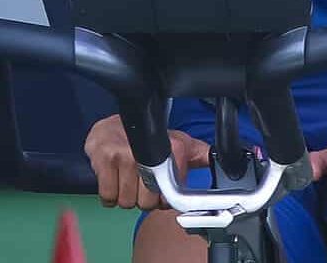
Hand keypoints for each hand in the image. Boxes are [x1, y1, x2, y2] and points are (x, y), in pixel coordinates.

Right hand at [84, 114, 210, 210]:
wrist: (114, 124)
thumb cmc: (149, 138)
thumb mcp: (179, 144)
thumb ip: (200, 156)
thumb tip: (222, 165)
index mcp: (174, 148)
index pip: (172, 195)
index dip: (164, 200)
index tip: (161, 193)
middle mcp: (149, 152)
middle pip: (146, 203)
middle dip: (144, 199)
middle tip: (142, 185)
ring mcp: (125, 156)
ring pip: (127, 201)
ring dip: (126, 197)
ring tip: (129, 180)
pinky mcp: (104, 160)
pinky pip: (108, 197)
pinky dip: (110, 196)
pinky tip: (116, 181)